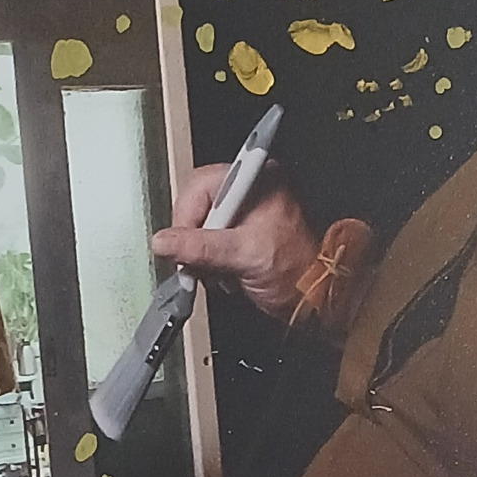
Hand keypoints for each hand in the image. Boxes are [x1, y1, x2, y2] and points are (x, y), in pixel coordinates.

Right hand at [151, 163, 320, 319]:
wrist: (312, 297)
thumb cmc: (295, 270)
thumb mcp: (244, 255)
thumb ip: (202, 247)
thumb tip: (164, 241)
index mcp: (255, 180)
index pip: (200, 185)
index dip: (187, 215)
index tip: (184, 244)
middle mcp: (248, 190)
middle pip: (195, 206)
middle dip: (194, 239)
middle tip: (201, 262)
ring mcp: (243, 212)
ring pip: (198, 226)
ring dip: (201, 254)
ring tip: (219, 270)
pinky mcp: (238, 234)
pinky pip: (207, 242)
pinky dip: (208, 261)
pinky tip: (223, 272)